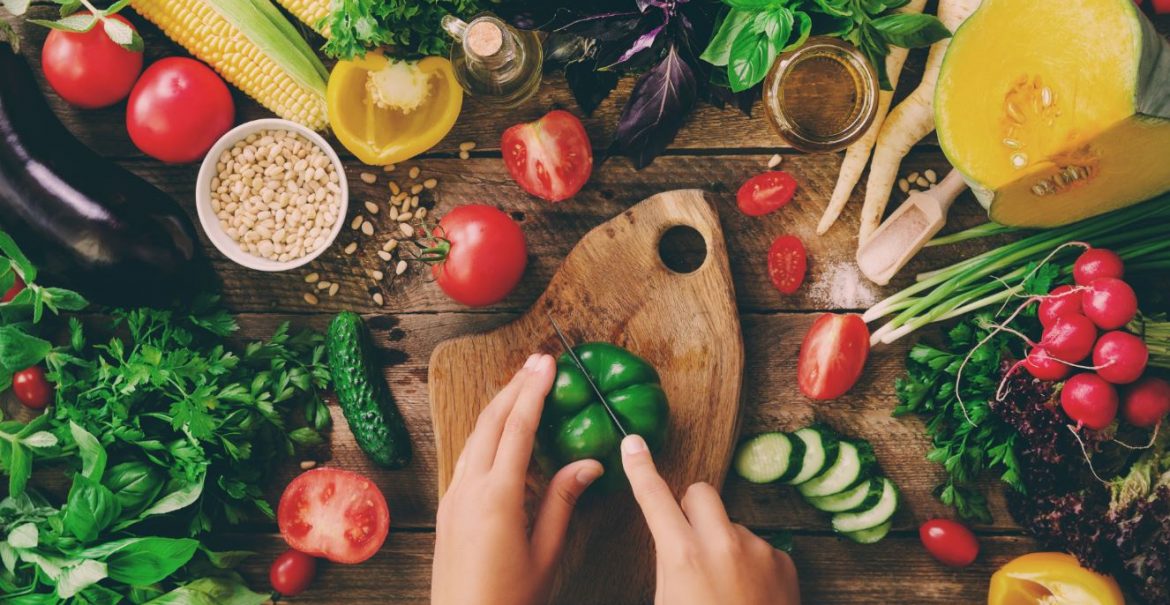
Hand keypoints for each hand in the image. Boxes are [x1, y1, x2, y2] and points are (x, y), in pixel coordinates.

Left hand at [432, 353, 604, 604]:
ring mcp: (452, 498)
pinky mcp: (447, 510)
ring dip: (498, 407)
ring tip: (521, 385)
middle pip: (490, 422)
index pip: (518, 429)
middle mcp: (468, 490)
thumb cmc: (508, 600)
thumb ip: (563, 502)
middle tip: (537, 361)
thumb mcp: (545, 553)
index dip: (534, 391)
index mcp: (497, 498)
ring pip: (474, 437)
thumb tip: (589, 463)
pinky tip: (499, 432)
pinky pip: (467, 458)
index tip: (548, 363)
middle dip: (515, 387)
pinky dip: (486, 434)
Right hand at [621, 434, 800, 604]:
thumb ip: (669, 564)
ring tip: (724, 587)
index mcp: (682, 555)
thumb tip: (671, 541)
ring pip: (730, 523)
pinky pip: (759, 546)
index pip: (654, 497)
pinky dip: (751, 563)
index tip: (633, 442)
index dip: (640, 468)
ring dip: (723, 542)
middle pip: (700, 493)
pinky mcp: (784, 560)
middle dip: (691, 509)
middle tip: (689, 541)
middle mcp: (721, 543)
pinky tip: (749, 594)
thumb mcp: (667, 601)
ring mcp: (757, 549)